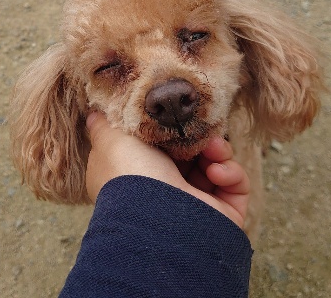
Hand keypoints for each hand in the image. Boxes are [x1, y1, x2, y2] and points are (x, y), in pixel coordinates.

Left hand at [85, 112, 249, 227]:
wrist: (156, 218)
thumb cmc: (129, 174)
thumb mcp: (110, 140)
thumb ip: (104, 125)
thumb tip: (94, 113)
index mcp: (139, 175)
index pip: (159, 147)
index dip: (169, 129)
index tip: (174, 115)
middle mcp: (166, 190)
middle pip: (191, 153)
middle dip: (198, 137)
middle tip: (198, 129)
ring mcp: (195, 204)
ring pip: (216, 166)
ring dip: (218, 151)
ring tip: (212, 149)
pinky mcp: (223, 213)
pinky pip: (236, 186)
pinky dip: (231, 173)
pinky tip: (216, 172)